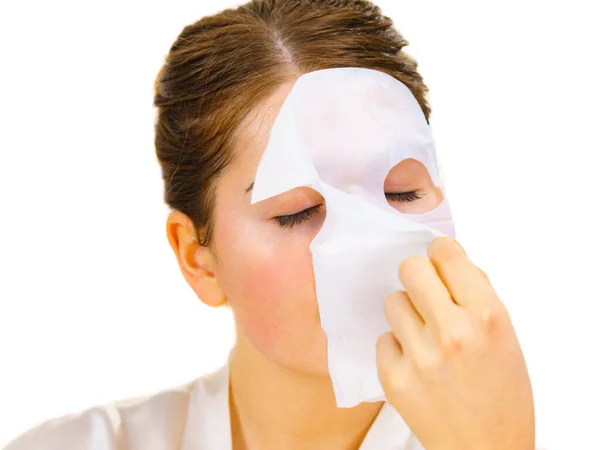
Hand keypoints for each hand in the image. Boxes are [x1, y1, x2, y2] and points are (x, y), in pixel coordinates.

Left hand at [376, 237, 534, 449]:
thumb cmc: (502, 393)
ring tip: (424, 336)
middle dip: (418, 277)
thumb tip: (447, 258)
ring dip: (406, 313)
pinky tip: (415, 365)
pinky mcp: (393, 378)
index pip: (446, 254)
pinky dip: (396, 346)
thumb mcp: (507, 337)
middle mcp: (452, 332)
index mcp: (487, 317)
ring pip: (392, 301)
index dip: (440, 253)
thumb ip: (478, 294)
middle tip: (426, 294)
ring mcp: (419, 356)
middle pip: (410, 269)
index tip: (439, 260)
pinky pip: (383, 338)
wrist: (486, 449)